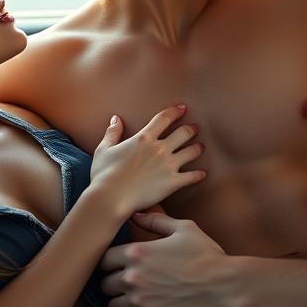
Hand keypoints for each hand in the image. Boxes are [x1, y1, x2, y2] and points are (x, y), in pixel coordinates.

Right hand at [90, 105, 205, 216]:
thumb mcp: (104, 150)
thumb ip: (112, 133)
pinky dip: (199, 174)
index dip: (176, 111)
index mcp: (144, 138)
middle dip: (192, 129)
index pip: (164, 118)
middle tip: (196, 128)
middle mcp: (159, 149)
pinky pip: (192, 176)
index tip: (183, 108)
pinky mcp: (173, 183)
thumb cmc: (104, 174)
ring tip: (201, 147)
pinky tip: (202, 173)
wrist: (111, 198)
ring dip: (198, 148)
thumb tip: (116, 118)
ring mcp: (168, 166)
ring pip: (192, 152)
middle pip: (184, 133)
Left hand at [100, 210, 228, 306]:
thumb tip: (136, 215)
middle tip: (131, 288)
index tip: (122, 269)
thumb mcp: (185, 229)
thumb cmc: (207, 256)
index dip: (112, 265)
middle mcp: (132, 277)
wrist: (226, 288)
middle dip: (116, 286)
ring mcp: (139, 302)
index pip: (103, 260)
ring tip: (138, 304)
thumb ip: (156, 221)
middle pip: (105, 285)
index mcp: (136, 252)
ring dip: (123, 306)